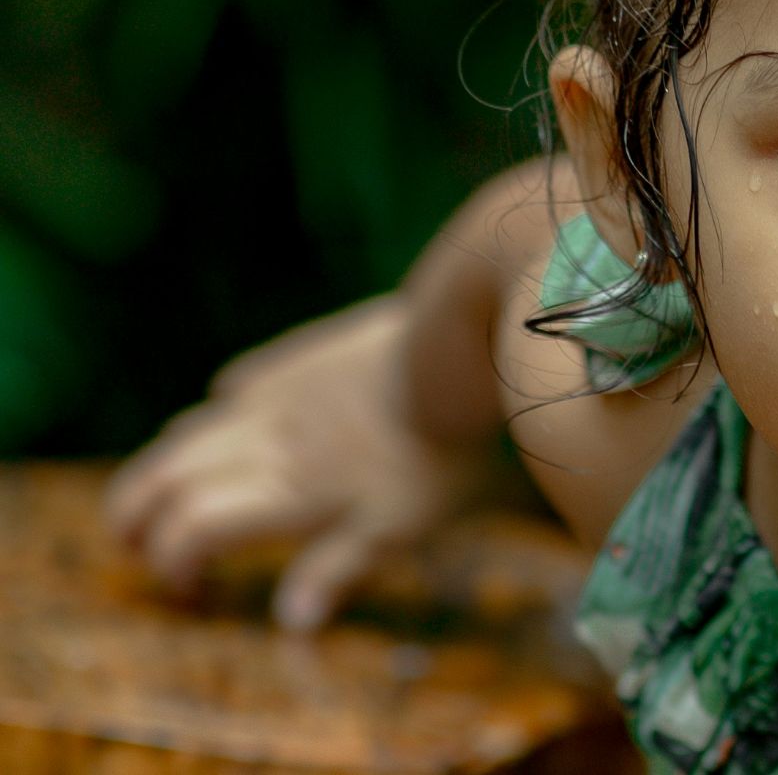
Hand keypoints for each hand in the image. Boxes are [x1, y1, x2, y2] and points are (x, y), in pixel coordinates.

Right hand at [106, 296, 496, 631]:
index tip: (183, 585)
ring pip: (194, 428)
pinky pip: (240, 382)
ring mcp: (278, 394)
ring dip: (163, 463)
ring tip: (158, 485)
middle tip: (126, 540)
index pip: (196, 528)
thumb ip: (336, 569)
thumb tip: (289, 622)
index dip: (173, 559)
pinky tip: (223, 407)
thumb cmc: (432, 452)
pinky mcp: (300, 357)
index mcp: (284, 492)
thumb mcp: (395, 527)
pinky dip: (219, 408)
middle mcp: (263, 441)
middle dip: (137, 513)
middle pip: (172, 476)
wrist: (451, 354)